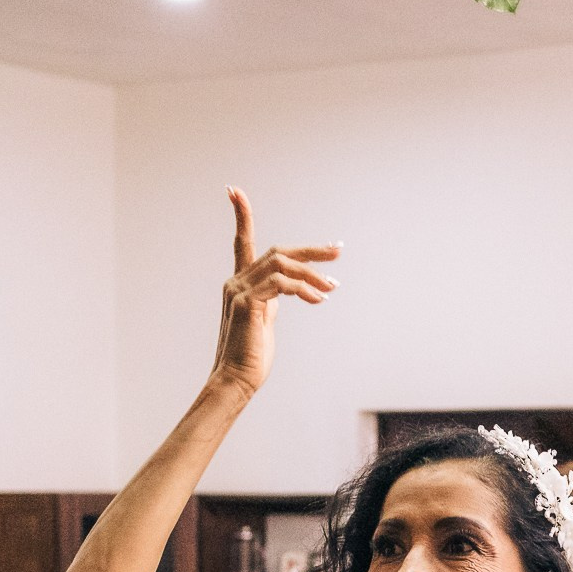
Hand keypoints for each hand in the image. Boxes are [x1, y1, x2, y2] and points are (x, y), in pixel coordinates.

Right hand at [212, 188, 339, 394]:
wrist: (237, 381)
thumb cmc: (252, 356)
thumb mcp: (265, 321)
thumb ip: (273, 299)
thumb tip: (294, 288)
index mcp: (240, 283)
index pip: (241, 242)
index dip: (240, 215)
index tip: (234, 190)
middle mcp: (236, 281)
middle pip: (277, 252)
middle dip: (310, 250)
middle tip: (337, 252)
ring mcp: (239, 291)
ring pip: (282, 264)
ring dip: (313, 273)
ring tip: (333, 286)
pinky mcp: (247, 303)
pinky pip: (281, 283)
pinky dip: (304, 288)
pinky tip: (318, 298)